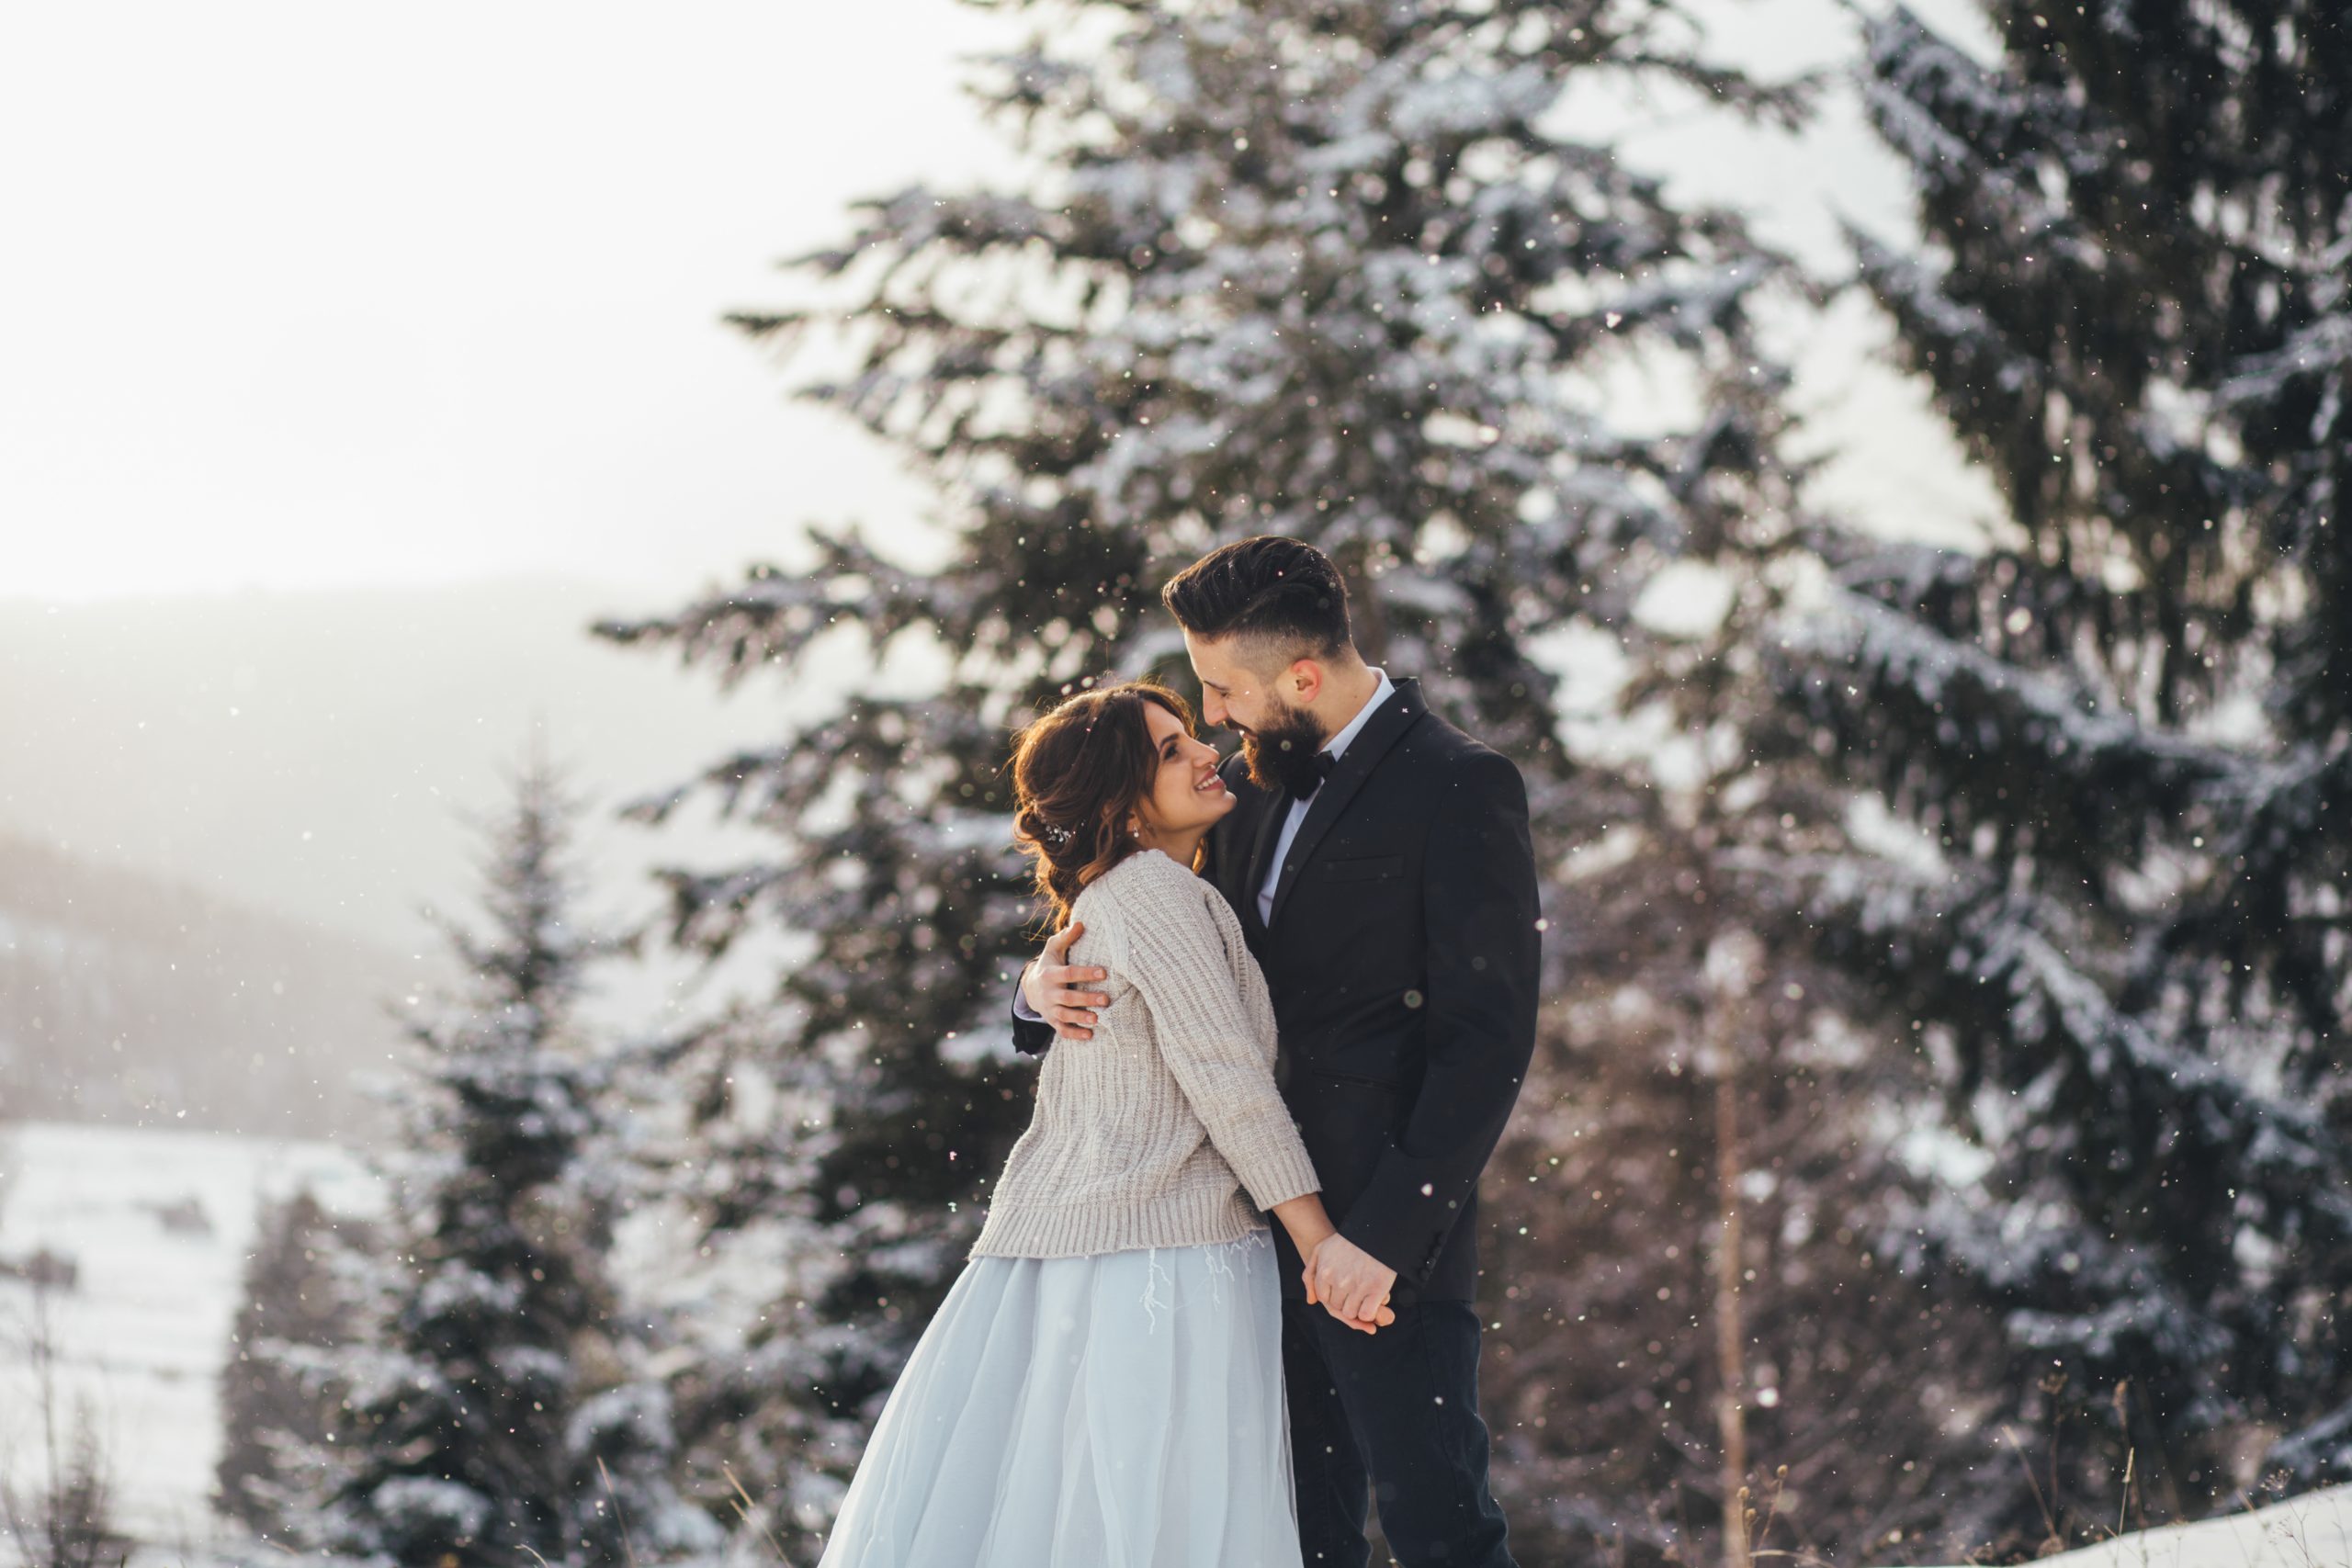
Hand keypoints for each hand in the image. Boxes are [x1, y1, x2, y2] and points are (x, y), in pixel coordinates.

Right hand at [1023, 922, 1108, 1041]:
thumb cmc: (1050, 964)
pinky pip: (1062, 1031)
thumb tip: (1081, 923)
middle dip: (1086, 999)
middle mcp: (1049, 993)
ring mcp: (1050, 1009)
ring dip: (1080, 1018)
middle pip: (1068, 997)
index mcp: (1051, 974)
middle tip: (1106, 999)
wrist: (1031, 988)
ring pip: (1065, 1016)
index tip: (1104, 973)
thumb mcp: (1053, 949)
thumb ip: (1066, 937)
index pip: (1069, 973)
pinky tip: (1090, 1035)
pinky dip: (1074, 1035)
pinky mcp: (1053, 1021)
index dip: (1086, 973)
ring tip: (1097, 1019)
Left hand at [1307, 1234, 1397, 1328]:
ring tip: (1364, 1294)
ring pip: (1351, 1313)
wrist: (1376, 1231)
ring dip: (1357, 1307)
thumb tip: (1311, 1301)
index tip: (1343, 1287)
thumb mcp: (1321, 1250)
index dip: (1334, 1294)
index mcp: (1325, 1272)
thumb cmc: (1348, 1241)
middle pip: (1337, 1306)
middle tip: (1355, 1288)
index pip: (1324, 1298)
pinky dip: (1369, 1313)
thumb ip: (1310, 1274)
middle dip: (1345, 1300)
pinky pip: (1366, 1314)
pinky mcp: (1376, 1290)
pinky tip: (1372, 1302)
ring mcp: (1358, 1287)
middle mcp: (1339, 1281)